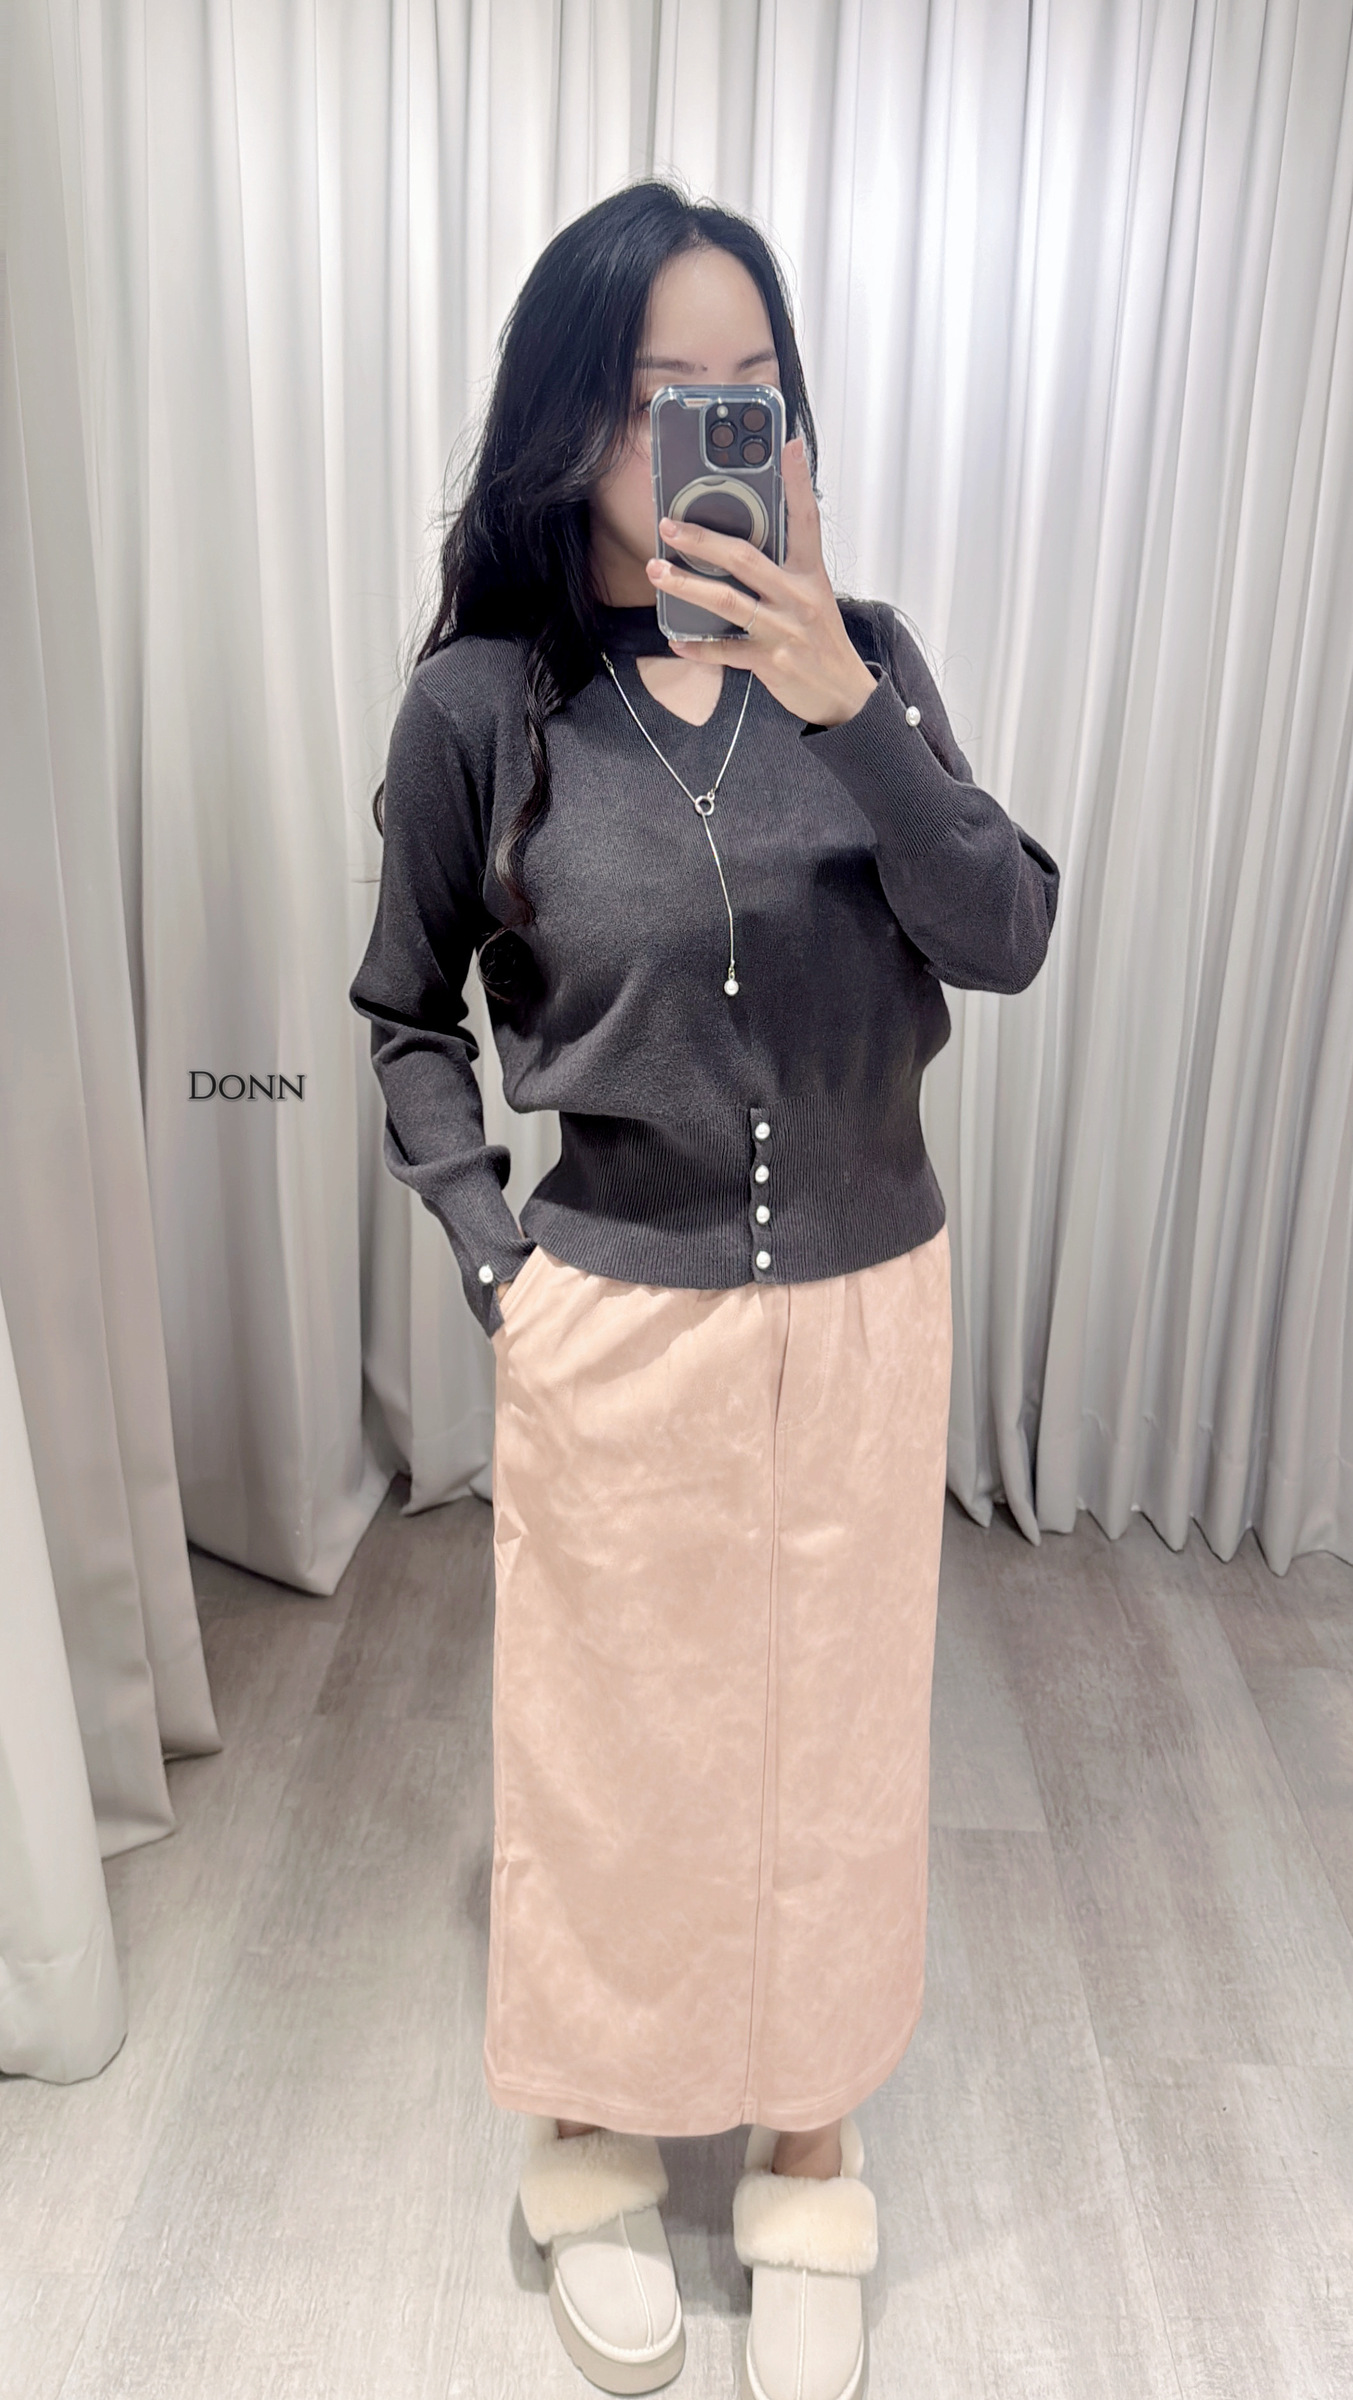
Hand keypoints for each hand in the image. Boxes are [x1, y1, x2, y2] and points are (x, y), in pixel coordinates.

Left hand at [646, 436, 878, 727]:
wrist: (844, 694)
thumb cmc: (822, 641)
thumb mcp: (814, 596)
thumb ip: (784, 569)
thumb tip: (742, 544)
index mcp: (810, 574)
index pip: (806, 519)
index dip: (798, 481)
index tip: (788, 445)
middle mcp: (797, 597)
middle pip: (745, 558)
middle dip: (702, 539)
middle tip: (668, 525)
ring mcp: (783, 629)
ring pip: (727, 601)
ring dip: (686, 585)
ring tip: (658, 572)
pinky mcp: (771, 661)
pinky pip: (725, 651)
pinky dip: (698, 647)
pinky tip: (676, 639)